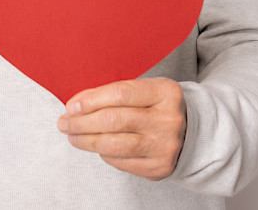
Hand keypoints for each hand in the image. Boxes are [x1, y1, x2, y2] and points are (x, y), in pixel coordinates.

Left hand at [57, 77, 185, 180]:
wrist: (192, 133)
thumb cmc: (157, 107)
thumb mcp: (144, 91)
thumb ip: (113, 94)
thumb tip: (76, 104)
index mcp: (165, 92)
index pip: (120, 93)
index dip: (91, 100)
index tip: (71, 106)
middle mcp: (169, 119)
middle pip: (114, 120)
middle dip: (82, 122)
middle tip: (65, 123)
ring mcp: (166, 145)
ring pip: (115, 144)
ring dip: (87, 141)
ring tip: (73, 136)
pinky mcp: (160, 167)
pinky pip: (122, 162)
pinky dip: (104, 154)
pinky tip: (96, 147)